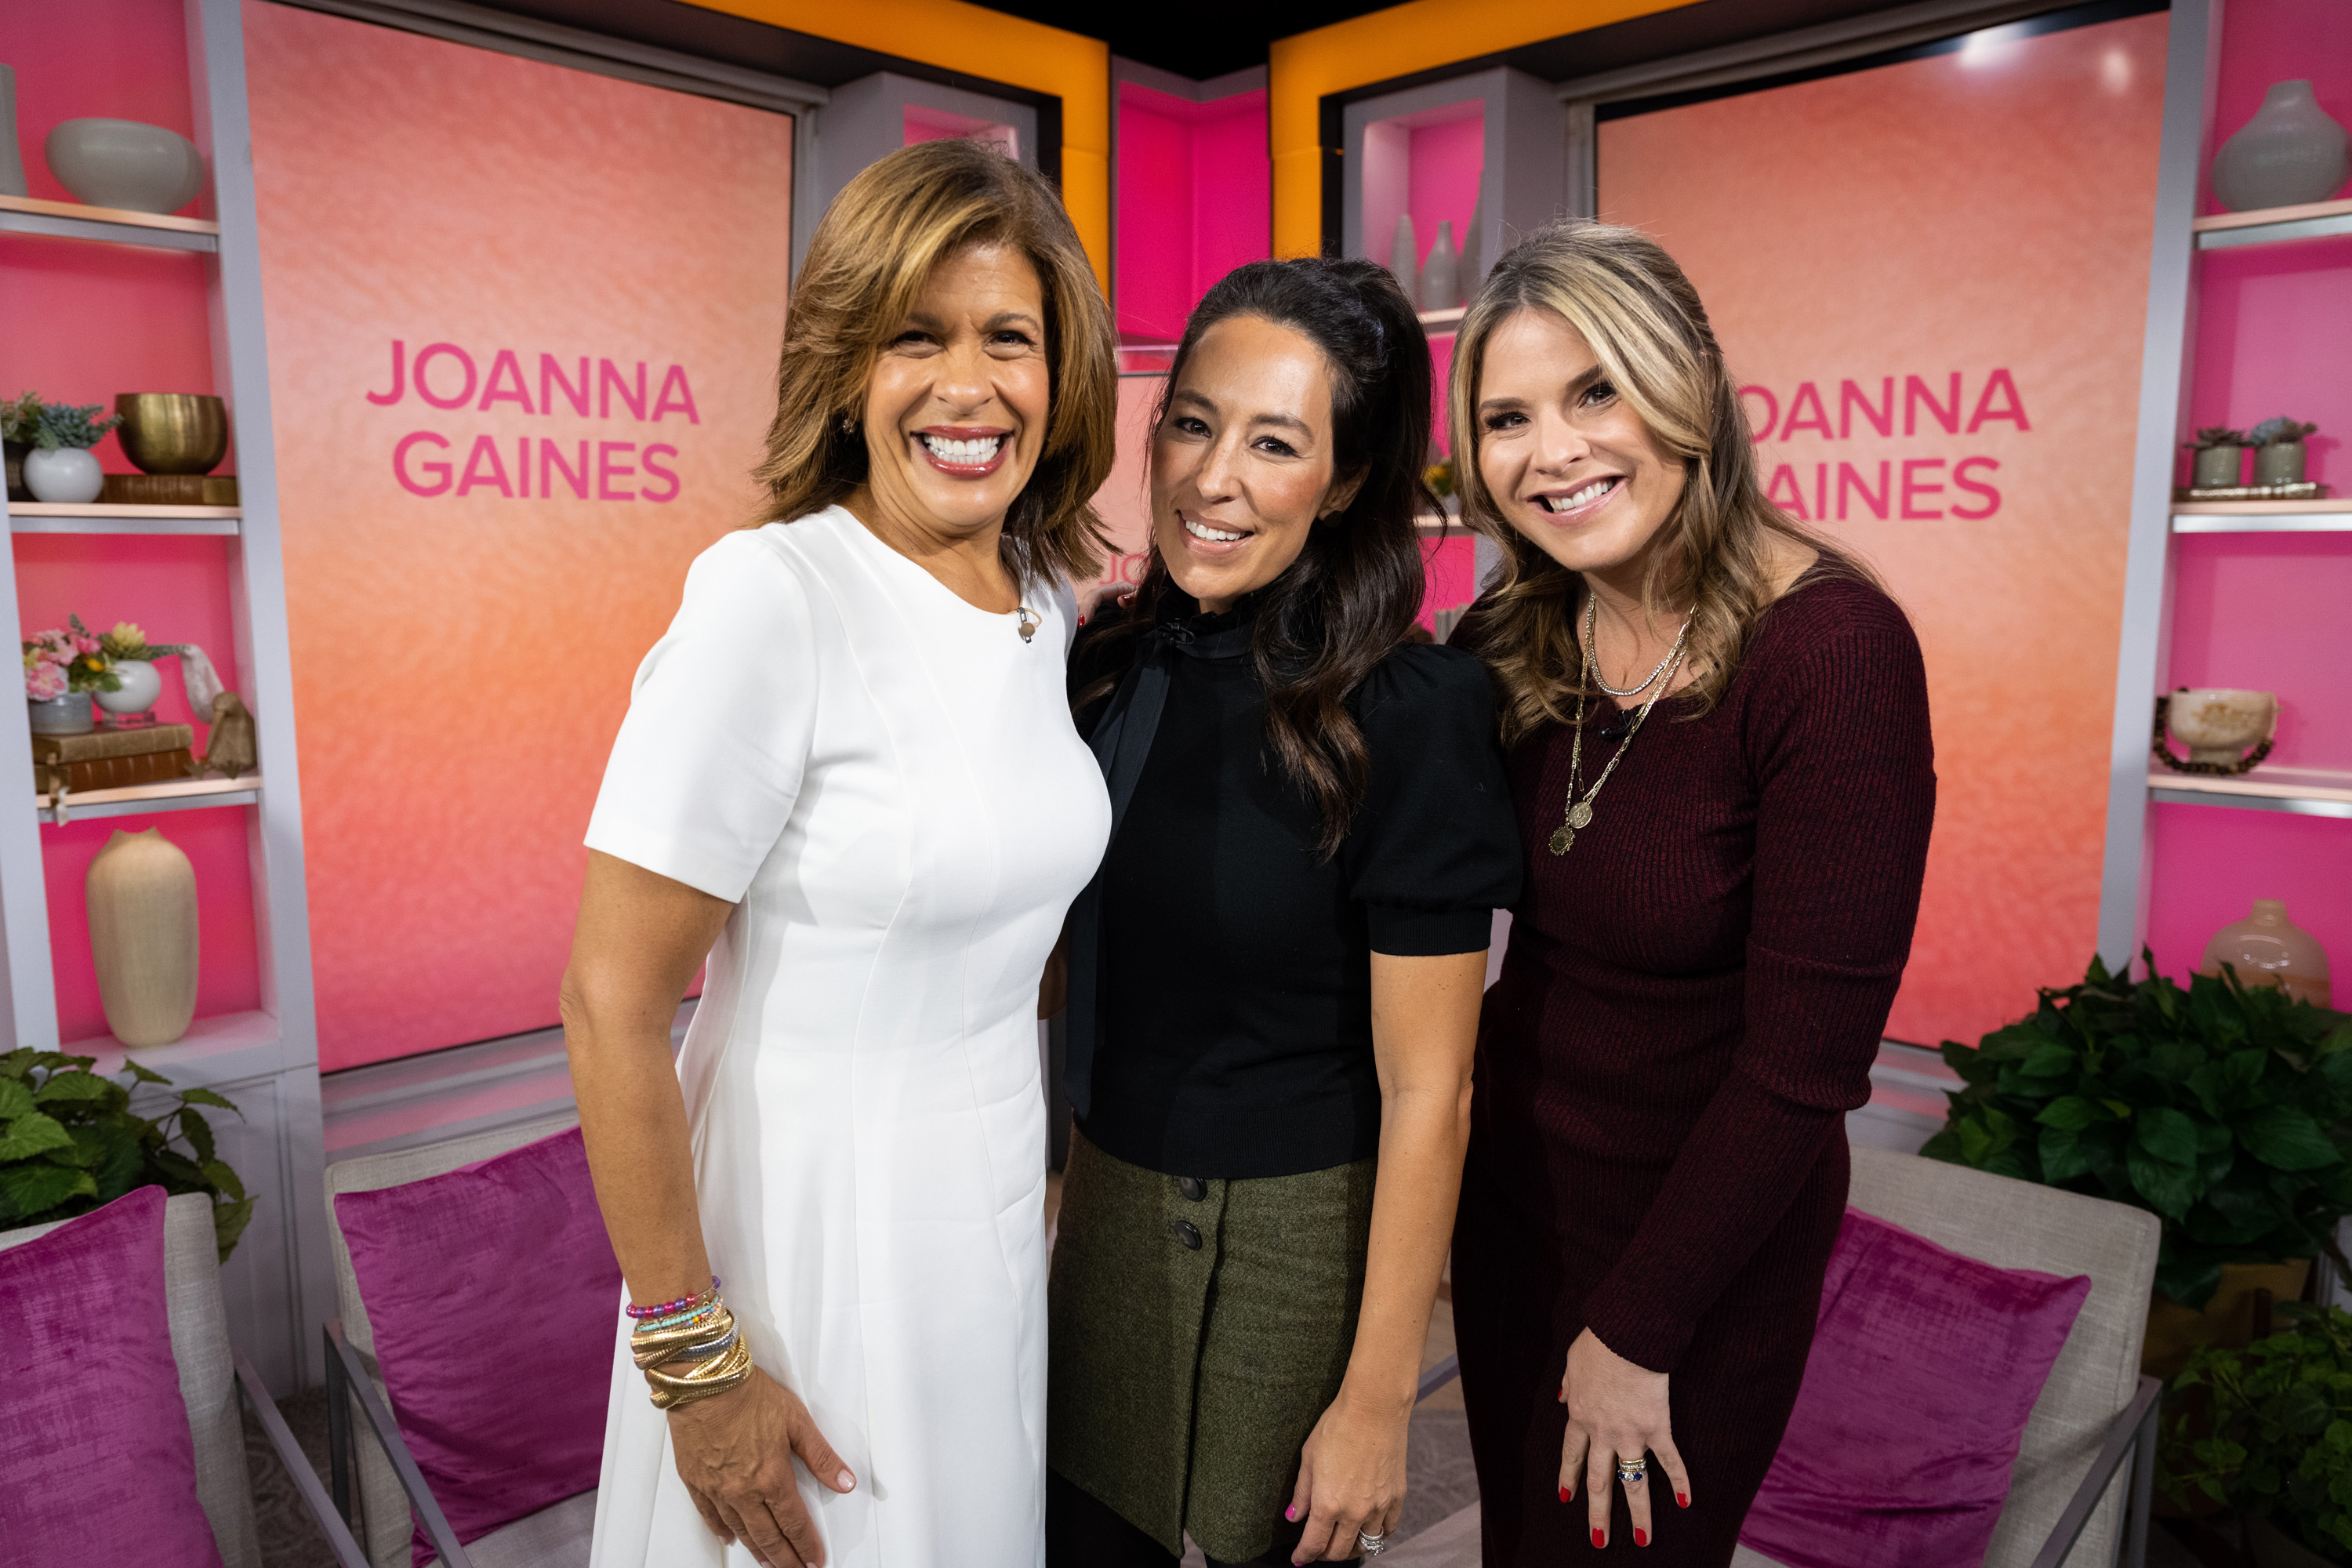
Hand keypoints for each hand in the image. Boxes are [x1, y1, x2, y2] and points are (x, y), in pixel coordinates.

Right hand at [667, 1367, 855, 1566]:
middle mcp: (743, 1491)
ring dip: (757, 1550)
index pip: (794, 1522)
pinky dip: (721, 1530)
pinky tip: (730, 1538)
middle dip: (785, 1558)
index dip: (807, 1544)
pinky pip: (709, 1515)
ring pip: (740, 1530)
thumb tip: (846, 1481)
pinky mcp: (694, 1480)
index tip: (815, 1559)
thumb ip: (821, 1456)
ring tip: (769, 1563)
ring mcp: (716, 1489)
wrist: (704, 1380)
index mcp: (771, 1477)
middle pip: (767, 1536)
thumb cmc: (749, 1394)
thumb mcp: (796, 1420)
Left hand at [1286, 1385, 1407, 1562]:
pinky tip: (1369, 1528)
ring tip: (1343, 1542)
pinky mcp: (1397, 1496)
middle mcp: (1354, 1511)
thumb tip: (1294, 1516)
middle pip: (1339, 1551)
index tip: (1299, 1558)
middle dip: (1324, 1555)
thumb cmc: (1337, 1426)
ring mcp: (1379, 1506)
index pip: (1314, 1544)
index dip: (1304, 1555)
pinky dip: (1377, 1534)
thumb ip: (1302, 1492)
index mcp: (1328, 1503)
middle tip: (1317, 1549)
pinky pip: (1388, 1528)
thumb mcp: (1309, 1457)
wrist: (1374, 1409)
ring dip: (1351, 1548)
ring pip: (1366, 1544)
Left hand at [1558, 1328, 1690, 1549]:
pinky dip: (1680, 1481)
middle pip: (1599, 1481)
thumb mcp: (1572, 1363)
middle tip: (1598, 1539)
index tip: (1565, 1497)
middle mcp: (1603, 1433)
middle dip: (1597, 1513)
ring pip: (1633, 1483)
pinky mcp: (1657, 1428)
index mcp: (1580, 1416)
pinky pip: (1669, 1460)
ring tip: (1642, 1540)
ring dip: (1638, 1514)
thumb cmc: (1598, 1343)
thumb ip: (1568, 1385)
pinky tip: (1687, 1502)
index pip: (1572, 1454)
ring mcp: (1630, 1434)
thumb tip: (1561, 1397)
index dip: (1569, 1476)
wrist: (1624, 1337)